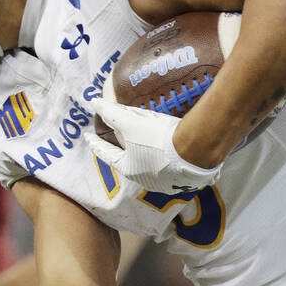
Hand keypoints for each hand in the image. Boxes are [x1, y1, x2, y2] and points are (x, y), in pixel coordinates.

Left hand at [85, 99, 221, 192]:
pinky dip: (166, 159)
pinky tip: (171, 152)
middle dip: (123, 150)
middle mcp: (144, 180)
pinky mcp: (184, 180)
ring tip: (146, 143)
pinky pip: (171, 168)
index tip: (88, 138)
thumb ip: (112, 114)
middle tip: (119, 140)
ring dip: (146, 155)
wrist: (196, 149)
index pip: (107, 154)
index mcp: (128, 169)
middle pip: (129, 161)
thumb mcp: (131, 123)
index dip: (97, 144)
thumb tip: (94, 102)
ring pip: (151, 165)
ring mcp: (165, 182)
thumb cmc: (158, 138)